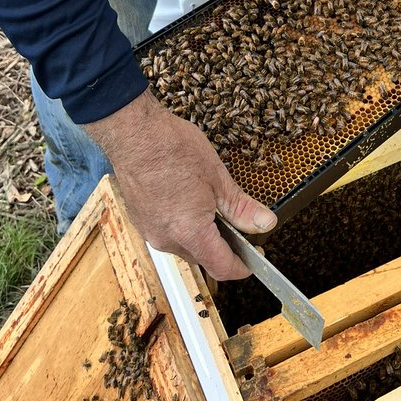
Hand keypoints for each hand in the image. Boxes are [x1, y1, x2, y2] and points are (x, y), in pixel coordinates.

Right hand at [84, 89, 276, 279]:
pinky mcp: (140, 221)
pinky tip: (187, 200)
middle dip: (221, 246)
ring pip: (184, 245)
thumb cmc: (174, 149)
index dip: (241, 267)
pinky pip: (167, 232)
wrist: (134, 133)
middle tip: (236, 222)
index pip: (221, 267)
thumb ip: (241, 207)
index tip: (253, 258)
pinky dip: (181, 224)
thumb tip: (265, 223)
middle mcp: (167, 239)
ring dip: (200, 234)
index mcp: (190, 232)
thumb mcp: (217, 176)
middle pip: (202, 257)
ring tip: (209, 204)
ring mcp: (150, 231)